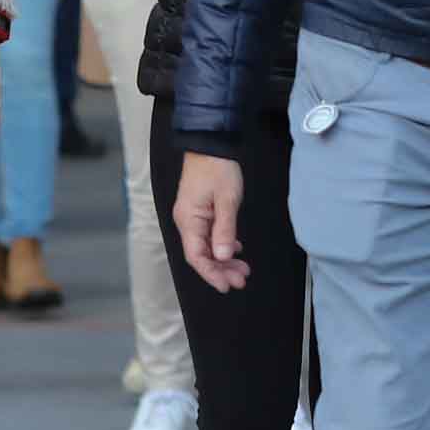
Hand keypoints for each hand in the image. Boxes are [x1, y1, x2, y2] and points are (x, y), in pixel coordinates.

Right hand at [172, 151, 248, 290]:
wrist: (210, 143)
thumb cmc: (218, 167)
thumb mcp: (227, 200)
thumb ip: (225, 230)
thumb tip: (222, 257)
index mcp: (189, 219)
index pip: (196, 256)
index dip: (211, 274)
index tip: (227, 286)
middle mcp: (186, 221)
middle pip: (201, 255)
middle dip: (221, 270)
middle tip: (242, 279)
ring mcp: (192, 216)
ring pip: (206, 247)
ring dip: (223, 259)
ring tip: (243, 268)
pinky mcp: (199, 211)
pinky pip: (208, 235)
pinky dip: (222, 245)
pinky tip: (235, 250)